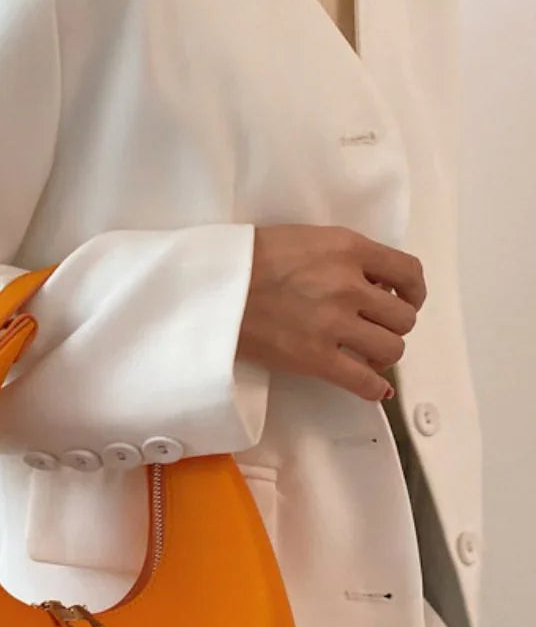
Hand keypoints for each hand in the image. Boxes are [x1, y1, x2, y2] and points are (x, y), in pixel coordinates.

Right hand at [235, 224, 425, 401]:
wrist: (213, 287)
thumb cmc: (251, 259)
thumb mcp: (308, 239)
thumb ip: (344, 256)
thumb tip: (372, 285)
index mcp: (349, 249)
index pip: (409, 272)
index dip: (413, 291)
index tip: (403, 300)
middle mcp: (349, 286)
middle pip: (403, 316)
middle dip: (393, 324)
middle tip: (374, 327)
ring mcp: (333, 325)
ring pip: (391, 349)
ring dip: (383, 353)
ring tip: (365, 353)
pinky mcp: (314, 358)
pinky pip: (362, 381)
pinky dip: (373, 387)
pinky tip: (372, 386)